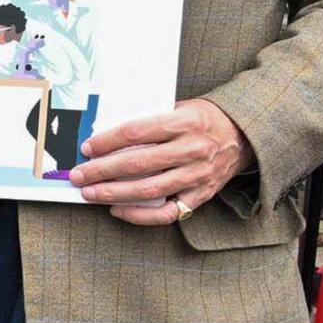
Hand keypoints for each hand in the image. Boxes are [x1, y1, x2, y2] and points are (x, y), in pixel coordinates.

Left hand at [72, 98, 250, 224]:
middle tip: (78, 175)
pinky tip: (118, 209)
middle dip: (102, 171)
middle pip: (138, 163)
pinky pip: (167, 213)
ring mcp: (199, 175)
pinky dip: (140, 215)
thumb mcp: (180, 108)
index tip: (87, 148)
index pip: (137, 132)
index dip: (108, 141)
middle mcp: (193, 149)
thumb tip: (106, 136)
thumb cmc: (203, 120)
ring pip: (149, 190)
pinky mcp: (202, 195)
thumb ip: (150, 120)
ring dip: (113, 193)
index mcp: (186, 122)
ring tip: (90, 193)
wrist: (245, 134)